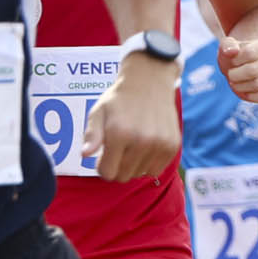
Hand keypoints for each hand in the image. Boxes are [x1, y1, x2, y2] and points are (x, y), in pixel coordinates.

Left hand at [87, 60, 181, 180]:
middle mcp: (141, 140)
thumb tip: (85, 154)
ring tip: (132, 145)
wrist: (149, 82)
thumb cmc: (119, 100)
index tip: (104, 154)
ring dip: (133, 165)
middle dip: (116, 167)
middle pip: (123, 176)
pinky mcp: (173, 145)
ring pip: (140, 174)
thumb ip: (91, 135)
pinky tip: (145, 147)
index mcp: (119, 133)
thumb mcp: (98, 112)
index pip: (107, 173)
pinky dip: (149, 163)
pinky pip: (156, 170)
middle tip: (118, 149)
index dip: (102, 166)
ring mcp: (160, 144)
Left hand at [217, 33, 257, 102]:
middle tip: (230, 74)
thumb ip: (227, 45)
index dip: (235, 59)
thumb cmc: (232, 57)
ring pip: (257, 84)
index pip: (250, 53)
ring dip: (239, 86)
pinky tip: (243, 92)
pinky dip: (251, 97)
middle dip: (235, 75)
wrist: (237, 68)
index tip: (232, 60)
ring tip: (234, 82)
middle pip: (253, 71)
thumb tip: (232, 51)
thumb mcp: (226, 47)